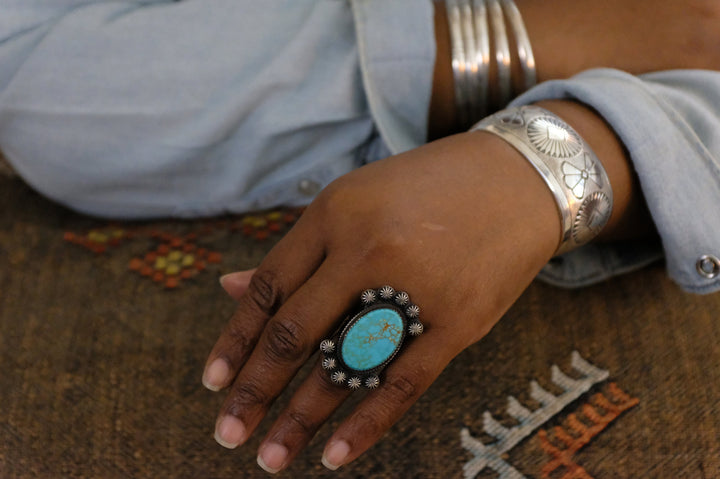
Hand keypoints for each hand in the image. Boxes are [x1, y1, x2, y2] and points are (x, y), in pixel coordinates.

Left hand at [201, 101, 642, 472]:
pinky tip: (335, 455)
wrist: (519, 178)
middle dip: (256, 389)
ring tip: (269, 457)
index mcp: (335, 212)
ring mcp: (416, 286)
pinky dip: (367, 423)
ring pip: (345, 364)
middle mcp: (368, 248)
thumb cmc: (426, 190)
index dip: (236, 340)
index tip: (212, 383)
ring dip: (301, 417)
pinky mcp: (459, 320)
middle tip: (226, 434)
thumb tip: (230, 288)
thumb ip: (298, 252)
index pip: (270, 289)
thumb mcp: (354, 202)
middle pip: (297, 333)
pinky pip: (404, 382)